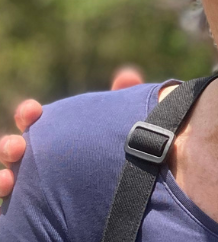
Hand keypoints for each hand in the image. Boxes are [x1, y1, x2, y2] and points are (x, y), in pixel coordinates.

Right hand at [0, 65, 144, 200]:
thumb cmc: (126, 152)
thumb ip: (127, 101)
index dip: (28, 114)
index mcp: (56, 134)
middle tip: (17, 147)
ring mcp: (37, 183)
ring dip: (2, 177)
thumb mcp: (128, 127)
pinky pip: (15, 209)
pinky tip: (10, 196)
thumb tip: (126, 76)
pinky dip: (6, 201)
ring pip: (8, 179)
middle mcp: (41, 158)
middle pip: (15, 151)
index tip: (32, 111)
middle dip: (10, 146)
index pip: (33, 121)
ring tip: (7, 179)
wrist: (137, 197)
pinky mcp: (38, 208)